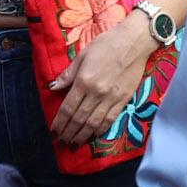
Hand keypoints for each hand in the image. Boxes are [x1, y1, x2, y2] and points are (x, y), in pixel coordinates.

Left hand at [49, 13, 155, 143]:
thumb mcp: (83, 55)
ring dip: (82, 136)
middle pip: (79, 119)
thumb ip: (68, 74)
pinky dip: (100, 130)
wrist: (134, 42)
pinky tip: (93, 136)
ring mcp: (111, 98)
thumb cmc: (106, 44)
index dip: (59, 122)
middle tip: (61, 142)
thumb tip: (52, 87)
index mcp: (84, 81)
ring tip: (73, 144)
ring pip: (93, 123)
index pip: (68, 108)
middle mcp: (96, 93)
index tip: (53, 132)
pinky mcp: (124, 100)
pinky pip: (110, 120)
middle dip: (68, 133)